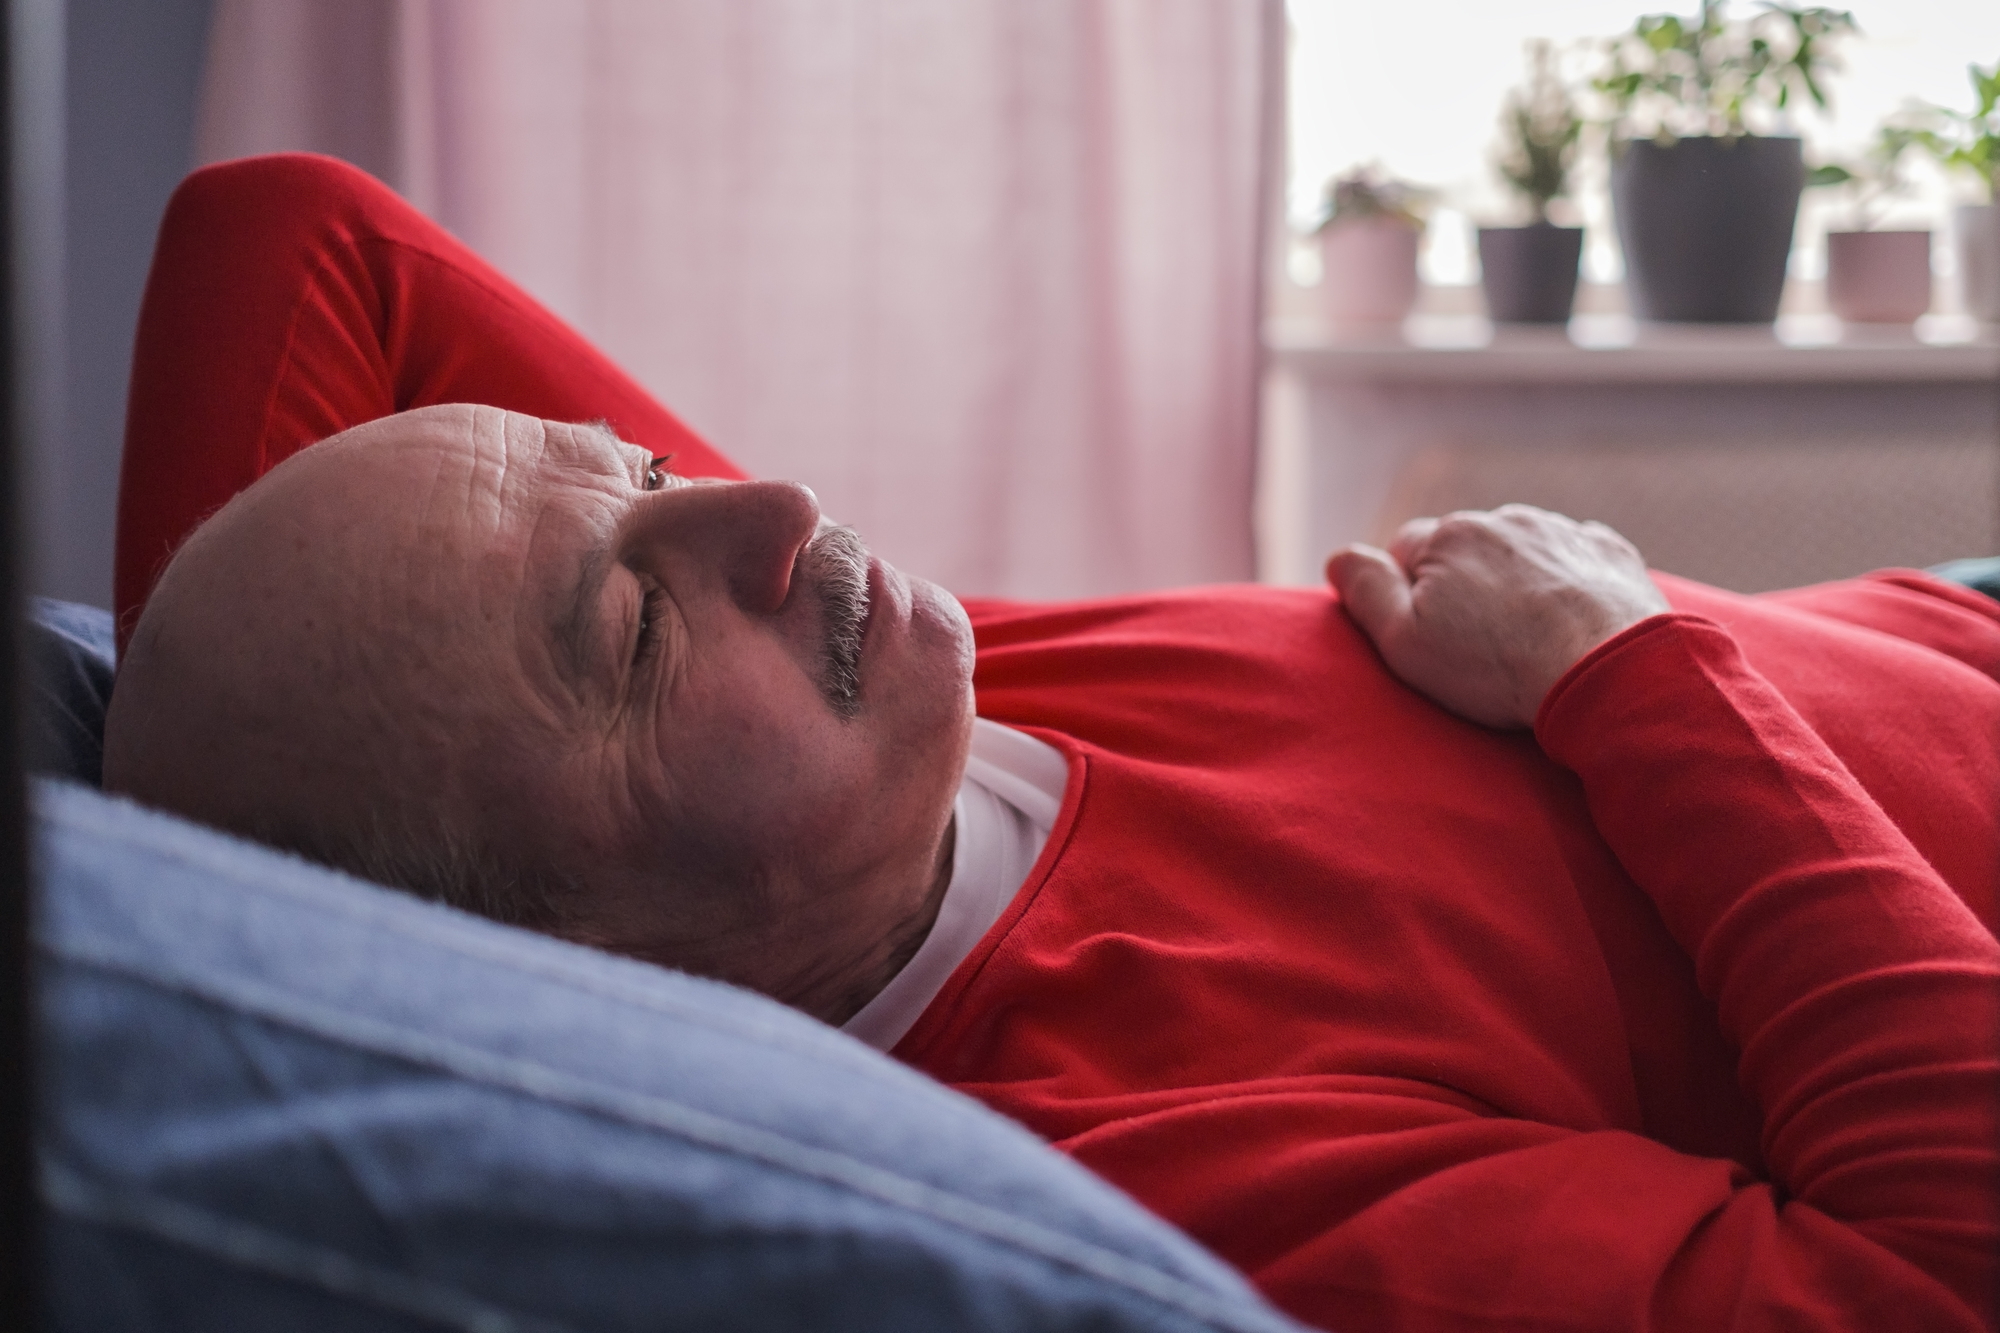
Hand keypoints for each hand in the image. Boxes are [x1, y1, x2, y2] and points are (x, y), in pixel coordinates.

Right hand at [1325, 505, 1669, 728]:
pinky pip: (1574, 559)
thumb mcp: (1406, 642)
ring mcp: (1561, 531)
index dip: (1409, 596)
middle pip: (1464, 548)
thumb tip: (1338, 557)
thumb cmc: (1499, 665)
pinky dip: (1566, 583)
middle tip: (1480, 645)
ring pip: (1519, 550)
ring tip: (1527, 638)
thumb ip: (1367, 593)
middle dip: (1464, 584)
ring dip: (1515, 581)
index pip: (1405, 551)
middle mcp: (1503, 518)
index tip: (1432, 636)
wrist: (1609, 670)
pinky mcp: (1608, 552)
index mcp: (1449, 534)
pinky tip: (1569, 624)